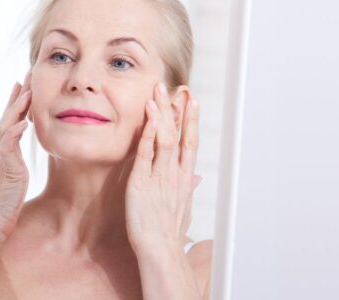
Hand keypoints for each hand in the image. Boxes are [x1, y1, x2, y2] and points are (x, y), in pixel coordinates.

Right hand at [0, 72, 31, 240]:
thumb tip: (18, 157)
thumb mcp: (11, 179)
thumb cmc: (1, 206)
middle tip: (27, 74)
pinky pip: (8, 149)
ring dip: (16, 108)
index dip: (17, 103)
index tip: (24, 84)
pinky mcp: (5, 170)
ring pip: (6, 127)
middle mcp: (0, 152)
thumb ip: (13, 164)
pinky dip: (14, 134)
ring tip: (26, 90)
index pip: (10, 121)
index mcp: (4, 153)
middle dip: (18, 95)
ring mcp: (1, 159)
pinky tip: (23, 123)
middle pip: (7, 116)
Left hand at [124, 83, 201, 253]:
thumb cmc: (168, 233)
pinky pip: (146, 151)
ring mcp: (160, 176)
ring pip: (165, 138)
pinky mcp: (142, 181)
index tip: (192, 101)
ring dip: (163, 113)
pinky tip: (148, 113)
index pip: (189, 143)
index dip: (191, 121)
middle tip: (181, 87)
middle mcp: (175, 174)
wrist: (160, 250)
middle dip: (181, 110)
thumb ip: (187, 188)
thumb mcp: (182, 207)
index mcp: (184, 179)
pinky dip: (148, 130)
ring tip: (160, 91)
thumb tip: (196, 179)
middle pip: (181, 135)